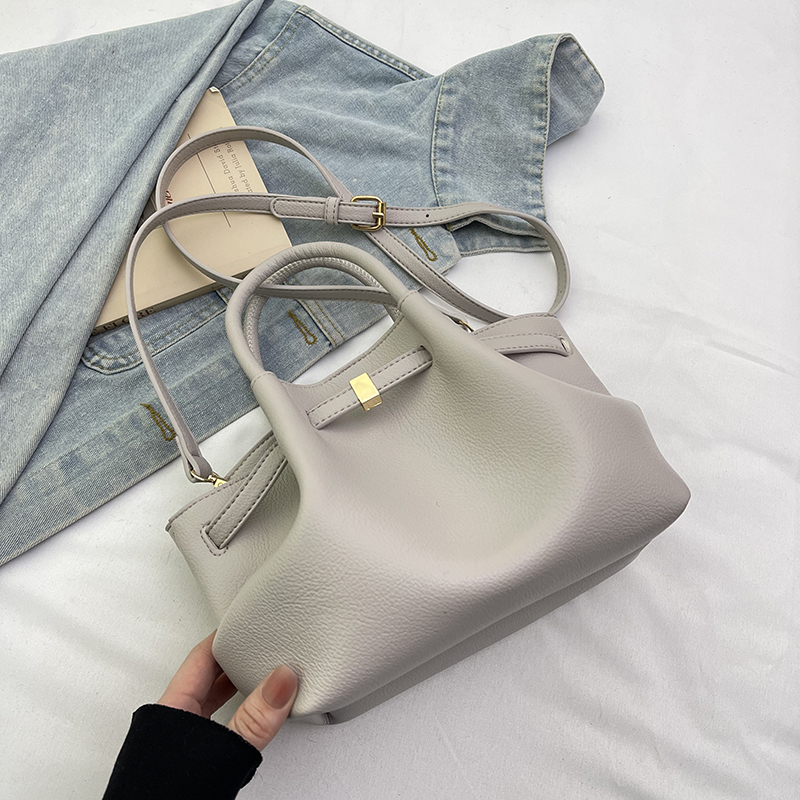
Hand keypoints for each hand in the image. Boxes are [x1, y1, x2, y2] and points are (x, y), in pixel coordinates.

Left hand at [157, 631, 298, 750]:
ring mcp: (178, 741)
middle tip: (259, 646)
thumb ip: (255, 718)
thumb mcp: (221, 750)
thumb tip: (282, 680)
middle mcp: (171, 722)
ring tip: (259, 677)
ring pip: (208, 701)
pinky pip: (213, 723)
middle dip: (233, 659)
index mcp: (171, 708)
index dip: (225, 635)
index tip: (246, 622)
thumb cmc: (168, 791)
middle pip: (205, 676)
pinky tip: (247, 717)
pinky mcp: (187, 760)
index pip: (201, 655)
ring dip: (232, 688)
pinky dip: (232, 713)